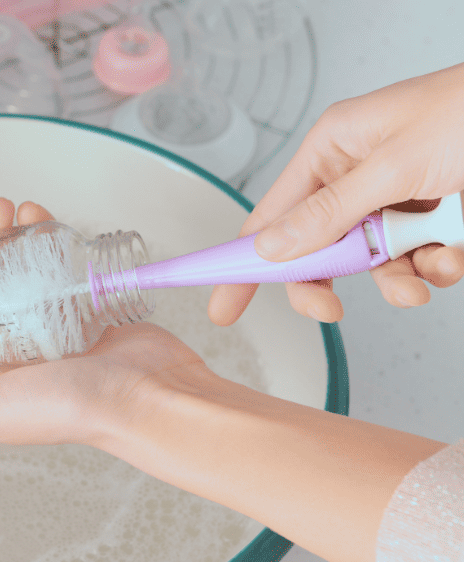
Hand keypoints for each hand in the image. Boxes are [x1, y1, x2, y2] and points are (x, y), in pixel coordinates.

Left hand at [0, 197, 222, 447]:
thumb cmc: (70, 411)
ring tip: (9, 211)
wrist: (146, 396)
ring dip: (5, 232)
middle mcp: (9, 344)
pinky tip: (41, 217)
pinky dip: (46, 233)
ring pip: (14, 265)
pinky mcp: (79, 302)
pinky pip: (55, 259)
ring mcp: (45, 320)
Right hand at [209, 62, 463, 324]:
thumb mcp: (393, 164)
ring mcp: (394, 200)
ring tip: (425, 273)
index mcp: (333, 149)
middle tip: (330, 309)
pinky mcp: (429, 220)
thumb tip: (273, 248)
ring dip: (398, 279)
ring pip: (370, 264)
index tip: (224, 304)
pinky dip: (435, 269)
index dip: (243, 263)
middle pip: (316, 249)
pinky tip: (451, 255)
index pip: (269, 216)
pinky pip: (415, 263)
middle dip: (329, 281)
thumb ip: (329, 212)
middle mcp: (357, 176)